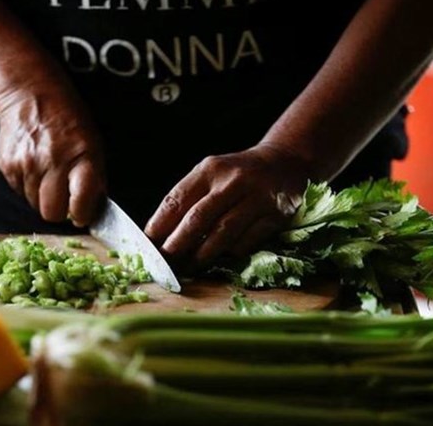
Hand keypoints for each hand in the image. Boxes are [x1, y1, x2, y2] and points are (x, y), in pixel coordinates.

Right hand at [0, 84, 105, 226]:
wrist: (30, 94)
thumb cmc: (67, 118)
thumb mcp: (93, 142)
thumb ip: (95, 176)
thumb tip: (93, 207)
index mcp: (81, 157)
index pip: (80, 203)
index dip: (83, 214)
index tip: (83, 214)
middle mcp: (52, 163)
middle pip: (52, 213)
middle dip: (59, 211)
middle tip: (64, 199)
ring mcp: (27, 166)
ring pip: (34, 205)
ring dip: (43, 197)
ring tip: (49, 175)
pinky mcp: (8, 167)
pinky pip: (20, 192)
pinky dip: (28, 186)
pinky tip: (35, 167)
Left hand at [145, 144, 311, 268]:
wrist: (286, 163)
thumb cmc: (237, 175)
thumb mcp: (211, 175)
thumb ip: (189, 199)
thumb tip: (159, 235)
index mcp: (210, 169)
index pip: (177, 199)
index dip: (159, 225)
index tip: (147, 245)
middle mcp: (233, 181)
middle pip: (198, 219)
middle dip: (177, 245)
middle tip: (163, 264)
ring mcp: (257, 198)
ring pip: (223, 234)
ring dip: (201, 256)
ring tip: (186, 268)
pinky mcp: (275, 216)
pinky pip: (246, 242)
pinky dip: (230, 253)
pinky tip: (219, 258)